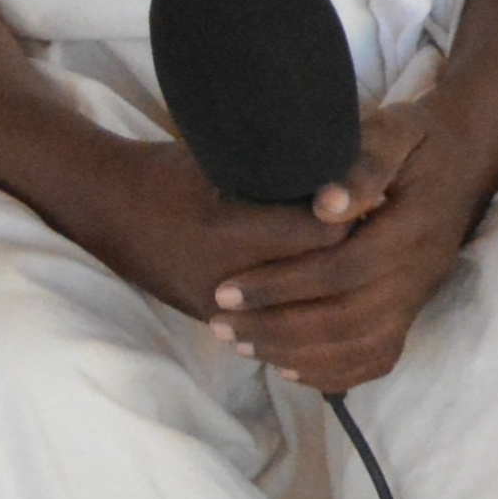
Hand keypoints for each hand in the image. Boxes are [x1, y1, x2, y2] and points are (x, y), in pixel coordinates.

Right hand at [66, 136, 359, 354]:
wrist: (109, 211)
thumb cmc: (172, 175)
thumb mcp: (228, 164)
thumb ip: (285, 176)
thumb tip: (353, 179)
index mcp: (230, 231)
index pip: (324, 233)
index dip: (358, 212)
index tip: (384, 193)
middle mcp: (226, 281)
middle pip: (323, 279)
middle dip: (359, 255)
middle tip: (388, 230)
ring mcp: (221, 311)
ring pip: (307, 317)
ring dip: (339, 292)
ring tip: (371, 263)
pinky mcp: (219, 325)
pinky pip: (283, 333)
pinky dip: (313, 317)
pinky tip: (338, 296)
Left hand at [194, 101, 496, 392]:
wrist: (467, 161)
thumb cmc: (418, 143)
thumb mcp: (394, 132)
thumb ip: (363, 163)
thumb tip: (325, 204)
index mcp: (412, 229)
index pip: (343, 270)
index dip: (282, 285)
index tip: (226, 290)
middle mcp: (420, 272)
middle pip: (348, 319)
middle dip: (278, 328)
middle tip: (220, 325)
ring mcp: (419, 296)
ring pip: (359, 346)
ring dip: (296, 354)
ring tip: (241, 345)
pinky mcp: (413, 310)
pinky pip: (378, 358)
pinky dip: (333, 373)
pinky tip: (289, 368)